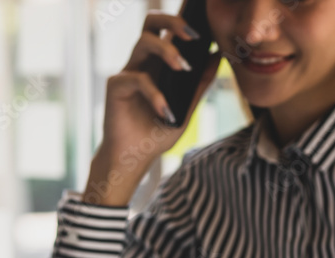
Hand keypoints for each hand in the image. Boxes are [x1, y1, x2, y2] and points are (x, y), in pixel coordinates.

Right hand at [83, 11, 221, 205]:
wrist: (134, 159)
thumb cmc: (156, 135)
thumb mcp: (186, 108)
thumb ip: (200, 83)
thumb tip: (218, 55)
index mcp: (158, 64)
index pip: (168, 30)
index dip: (183, 22)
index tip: (206, 30)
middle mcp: (142, 63)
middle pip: (151, 23)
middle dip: (172, 20)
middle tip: (192, 35)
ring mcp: (128, 72)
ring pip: (144, 41)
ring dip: (166, 49)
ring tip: (182, 67)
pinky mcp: (116, 86)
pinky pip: (137, 78)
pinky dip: (155, 94)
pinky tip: (165, 111)